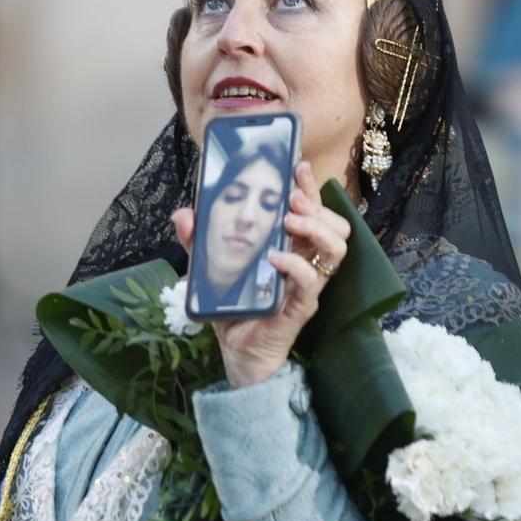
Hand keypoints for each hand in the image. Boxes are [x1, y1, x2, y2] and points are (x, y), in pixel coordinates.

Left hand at [173, 161, 349, 389]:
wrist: (236, 353)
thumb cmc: (233, 307)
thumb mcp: (210, 268)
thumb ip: (198, 241)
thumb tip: (184, 213)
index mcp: (293, 247)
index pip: (313, 211)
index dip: (310, 187)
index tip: (296, 167)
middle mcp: (307, 261)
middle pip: (335, 224)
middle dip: (316, 204)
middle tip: (291, 198)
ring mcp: (308, 284)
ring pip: (336, 248)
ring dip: (315, 228)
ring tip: (288, 222)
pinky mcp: (301, 306)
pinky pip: (310, 281)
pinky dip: (295, 265)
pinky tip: (274, 258)